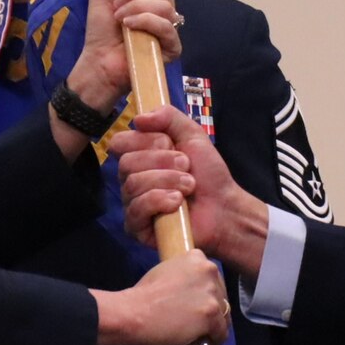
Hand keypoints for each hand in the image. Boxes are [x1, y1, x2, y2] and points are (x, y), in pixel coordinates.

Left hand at [69, 0, 178, 109]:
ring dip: (137, 8)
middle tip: (117, 7)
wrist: (98, 61)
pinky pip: (167, 26)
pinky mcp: (172, 48)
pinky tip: (129, 27)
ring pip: (165, 5)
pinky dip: (145, 21)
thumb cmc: (101, 30)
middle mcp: (165, 10)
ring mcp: (170, 29)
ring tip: (121, 20)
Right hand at [92, 249, 228, 344]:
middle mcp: (209, 271)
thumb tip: (191, 294)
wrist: (133, 312)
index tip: (198, 303)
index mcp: (197, 258)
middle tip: (198, 322)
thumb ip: (183, 277)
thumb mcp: (165, 272)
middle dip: (212, 308)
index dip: (206, 292)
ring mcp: (211, 293)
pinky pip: (221, 332)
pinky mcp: (210, 314)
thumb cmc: (142, 295)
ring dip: (214, 326)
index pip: (212, 277)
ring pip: (224, 314)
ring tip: (203, 336)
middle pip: (221, 295)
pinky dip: (215, 340)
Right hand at [114, 105, 269, 272]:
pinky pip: (136, 209)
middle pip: (127, 163)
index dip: (144, 141)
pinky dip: (159, 201)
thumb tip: (139, 118)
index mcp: (139, 157)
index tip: (169, 143)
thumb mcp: (192, 135)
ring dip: (168, 181)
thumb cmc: (208, 174)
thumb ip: (168, 117)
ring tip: (189, 186)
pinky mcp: (136, 227)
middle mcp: (131, 179)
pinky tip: (177, 203)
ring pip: (133, 184)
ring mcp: (132, 204)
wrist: (224, 207)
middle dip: (163, 162)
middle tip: (187, 167)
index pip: (120, 142)